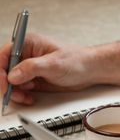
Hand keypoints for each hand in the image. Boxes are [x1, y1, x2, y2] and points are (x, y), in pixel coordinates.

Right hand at [0, 33, 119, 105]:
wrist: (91, 70)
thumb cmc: (78, 60)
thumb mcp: (54, 64)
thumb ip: (32, 68)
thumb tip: (13, 75)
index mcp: (28, 43)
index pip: (4, 55)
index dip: (0, 70)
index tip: (5, 83)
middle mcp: (26, 54)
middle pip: (4, 70)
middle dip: (7, 84)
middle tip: (14, 93)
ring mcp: (28, 67)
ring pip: (9, 82)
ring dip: (14, 91)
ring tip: (27, 95)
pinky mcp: (32, 78)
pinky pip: (18, 88)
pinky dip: (20, 95)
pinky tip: (30, 96)